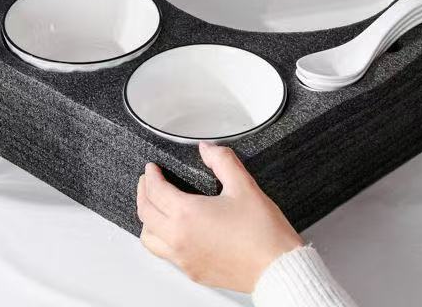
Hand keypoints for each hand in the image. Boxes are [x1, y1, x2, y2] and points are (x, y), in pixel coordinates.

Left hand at [136, 142, 302, 291]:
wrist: (278, 268)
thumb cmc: (263, 234)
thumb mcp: (243, 185)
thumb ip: (222, 160)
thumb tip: (208, 149)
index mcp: (187, 215)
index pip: (155, 191)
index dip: (150, 176)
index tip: (152, 169)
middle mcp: (180, 239)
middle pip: (145, 213)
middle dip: (143, 193)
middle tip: (148, 181)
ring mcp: (185, 259)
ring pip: (150, 239)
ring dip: (147, 220)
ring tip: (154, 207)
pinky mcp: (194, 272)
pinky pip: (165, 255)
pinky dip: (160, 239)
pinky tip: (173, 231)